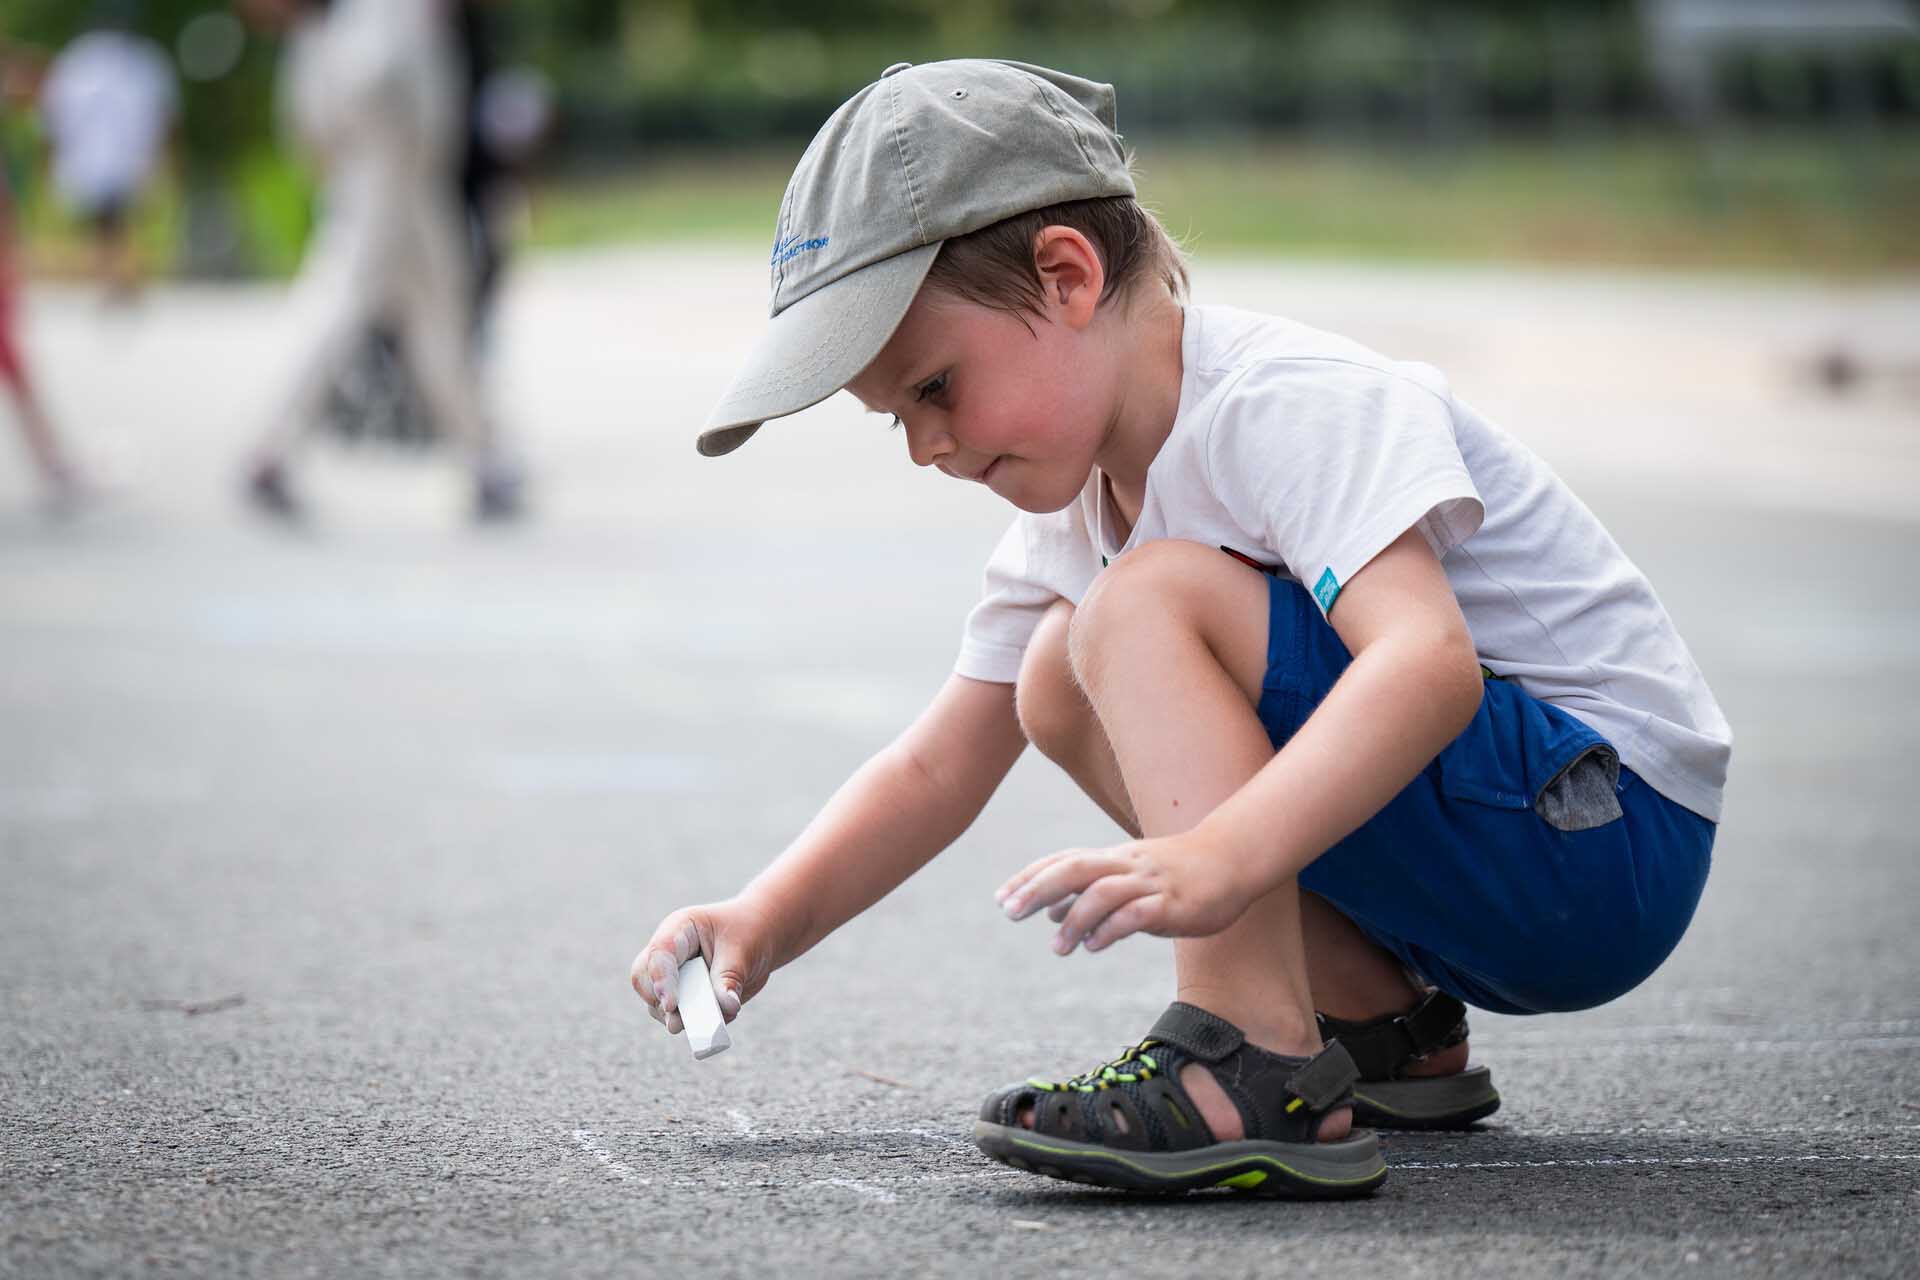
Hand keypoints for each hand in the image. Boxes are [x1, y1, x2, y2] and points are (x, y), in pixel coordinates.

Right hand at [630, 899, 775, 1034]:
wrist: (761, 939)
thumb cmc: (749, 933)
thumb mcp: (743, 950)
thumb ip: (730, 978)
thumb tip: (726, 1007)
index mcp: (679, 929)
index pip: (660, 954)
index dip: (661, 981)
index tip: (671, 1006)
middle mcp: (668, 953)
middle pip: (644, 980)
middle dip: (661, 1002)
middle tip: (679, 1023)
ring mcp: (672, 977)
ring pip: (658, 1005)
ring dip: (682, 1017)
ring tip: (714, 1018)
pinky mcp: (683, 998)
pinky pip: (679, 1017)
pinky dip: (697, 1023)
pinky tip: (719, 1016)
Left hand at [995, 830, 1254, 954]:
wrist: (1230, 861)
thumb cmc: (1176, 872)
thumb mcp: (1128, 877)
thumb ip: (1091, 892)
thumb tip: (1053, 913)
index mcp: (1113, 857)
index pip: (1063, 861)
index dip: (1030, 877)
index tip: (1001, 899)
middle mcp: (1126, 865)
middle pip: (1073, 869)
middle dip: (1038, 889)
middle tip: (1009, 914)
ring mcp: (1149, 883)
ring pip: (1102, 893)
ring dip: (1074, 919)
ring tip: (1057, 948)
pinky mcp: (1171, 904)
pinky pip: (1135, 915)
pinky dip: (1110, 929)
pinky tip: (1094, 946)